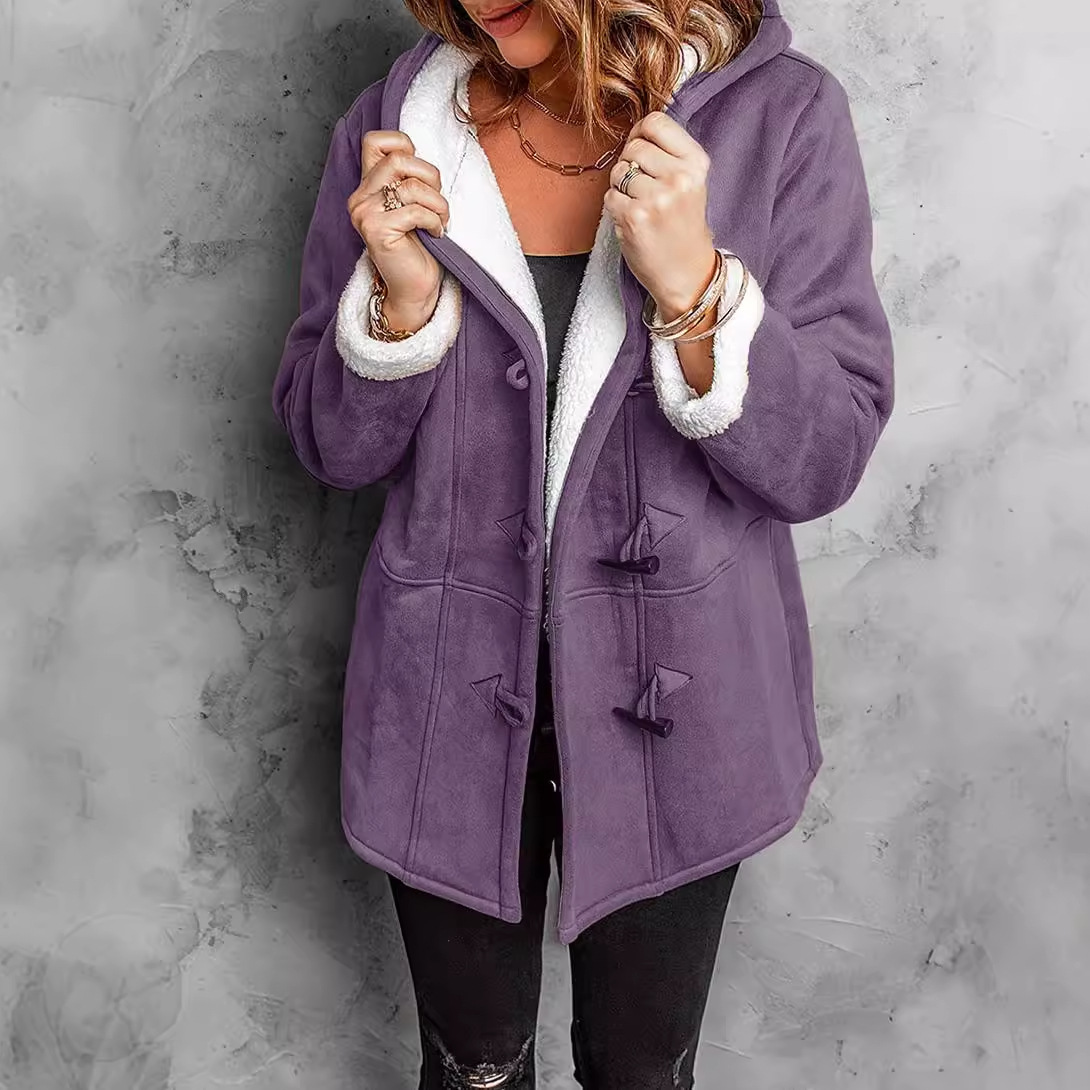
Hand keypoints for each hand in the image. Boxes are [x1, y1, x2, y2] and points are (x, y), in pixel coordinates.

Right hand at [347, 130, 450, 325]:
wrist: (414, 289)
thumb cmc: (419, 247)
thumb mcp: (413, 204)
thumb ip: (408, 178)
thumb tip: (421, 154)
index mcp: (367, 187)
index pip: (375, 140)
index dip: (404, 146)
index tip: (421, 176)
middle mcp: (360, 198)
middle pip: (399, 159)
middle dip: (430, 178)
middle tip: (438, 203)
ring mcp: (365, 214)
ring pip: (411, 186)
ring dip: (438, 204)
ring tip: (440, 221)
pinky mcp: (376, 231)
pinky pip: (415, 211)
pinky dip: (434, 221)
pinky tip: (436, 234)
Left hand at [602, 111, 718, 321]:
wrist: (686, 273)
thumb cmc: (683, 226)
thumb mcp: (690, 182)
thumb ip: (668, 153)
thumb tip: (635, 130)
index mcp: (696, 163)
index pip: (656, 122)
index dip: (640, 134)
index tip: (642, 151)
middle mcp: (679, 178)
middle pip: (634, 147)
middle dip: (629, 165)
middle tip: (642, 189)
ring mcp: (657, 198)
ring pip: (618, 172)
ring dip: (621, 188)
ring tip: (640, 206)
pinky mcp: (635, 218)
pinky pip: (609, 197)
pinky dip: (615, 209)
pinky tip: (633, 222)